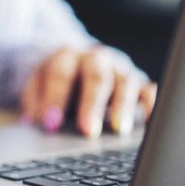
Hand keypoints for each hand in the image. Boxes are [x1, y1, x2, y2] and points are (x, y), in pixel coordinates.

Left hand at [20, 46, 156, 137]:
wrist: (75, 61)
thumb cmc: (57, 80)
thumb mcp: (38, 85)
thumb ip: (34, 101)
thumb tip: (32, 123)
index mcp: (68, 55)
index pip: (61, 73)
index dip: (55, 98)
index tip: (50, 123)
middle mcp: (97, 58)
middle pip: (96, 76)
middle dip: (92, 103)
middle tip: (87, 130)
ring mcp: (120, 69)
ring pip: (126, 82)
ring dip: (123, 105)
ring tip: (119, 129)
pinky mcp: (139, 82)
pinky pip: (150, 90)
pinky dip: (153, 104)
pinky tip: (150, 122)